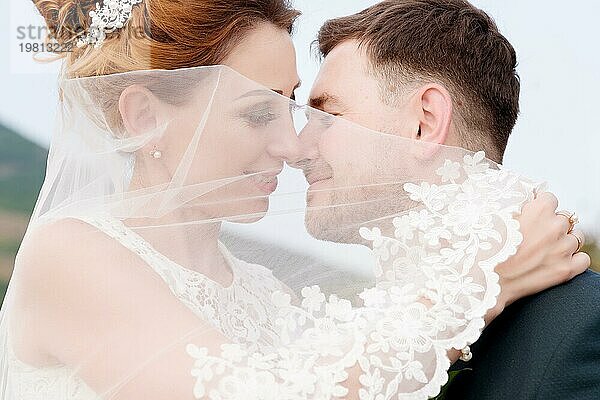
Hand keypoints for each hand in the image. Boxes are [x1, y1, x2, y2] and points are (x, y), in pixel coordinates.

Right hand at [485, 192, 590, 323]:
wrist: (481, 278)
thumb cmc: (482, 247)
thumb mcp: (492, 215)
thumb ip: (512, 203)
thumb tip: (521, 199)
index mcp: (539, 210)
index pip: (549, 198)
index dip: (538, 207)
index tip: (529, 216)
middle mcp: (555, 226)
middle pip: (564, 218)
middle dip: (551, 225)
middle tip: (532, 237)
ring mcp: (562, 248)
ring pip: (577, 237)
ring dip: (564, 242)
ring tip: (543, 251)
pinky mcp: (565, 270)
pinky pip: (583, 259)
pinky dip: (574, 260)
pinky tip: (556, 263)